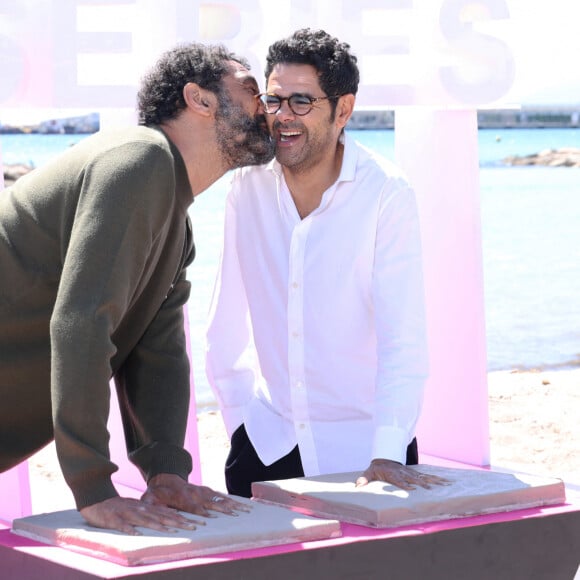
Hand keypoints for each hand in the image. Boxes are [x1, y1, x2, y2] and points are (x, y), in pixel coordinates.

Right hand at [80, 496, 203, 535]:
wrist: (96, 499)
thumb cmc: (118, 507)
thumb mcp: (137, 508)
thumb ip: (151, 513)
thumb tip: (168, 520)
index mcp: (146, 508)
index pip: (167, 513)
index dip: (182, 518)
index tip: (197, 524)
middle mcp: (140, 509)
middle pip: (161, 516)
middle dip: (178, 522)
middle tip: (194, 528)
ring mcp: (127, 513)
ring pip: (145, 519)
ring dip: (159, 525)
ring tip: (172, 531)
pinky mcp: (113, 519)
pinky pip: (121, 525)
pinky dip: (129, 529)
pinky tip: (136, 535)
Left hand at [142, 473, 250, 518]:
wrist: (165, 477)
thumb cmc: (157, 493)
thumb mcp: (149, 499)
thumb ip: (150, 505)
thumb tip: (152, 511)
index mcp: (181, 496)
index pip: (191, 505)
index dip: (199, 512)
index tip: (209, 519)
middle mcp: (194, 493)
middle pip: (210, 501)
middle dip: (222, 508)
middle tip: (235, 515)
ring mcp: (202, 491)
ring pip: (219, 498)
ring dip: (232, 504)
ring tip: (244, 510)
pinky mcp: (206, 491)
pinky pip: (220, 496)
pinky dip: (231, 500)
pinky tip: (241, 505)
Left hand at [355, 459, 451, 490]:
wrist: (385, 457)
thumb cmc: (377, 467)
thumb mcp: (369, 472)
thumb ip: (364, 479)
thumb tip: (357, 485)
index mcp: (393, 474)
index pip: (400, 480)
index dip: (405, 484)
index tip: (412, 489)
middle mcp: (404, 473)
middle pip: (415, 478)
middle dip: (424, 483)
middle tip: (433, 488)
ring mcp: (410, 473)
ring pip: (424, 476)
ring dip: (435, 480)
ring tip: (446, 483)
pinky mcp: (415, 473)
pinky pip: (427, 475)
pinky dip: (436, 478)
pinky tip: (446, 481)